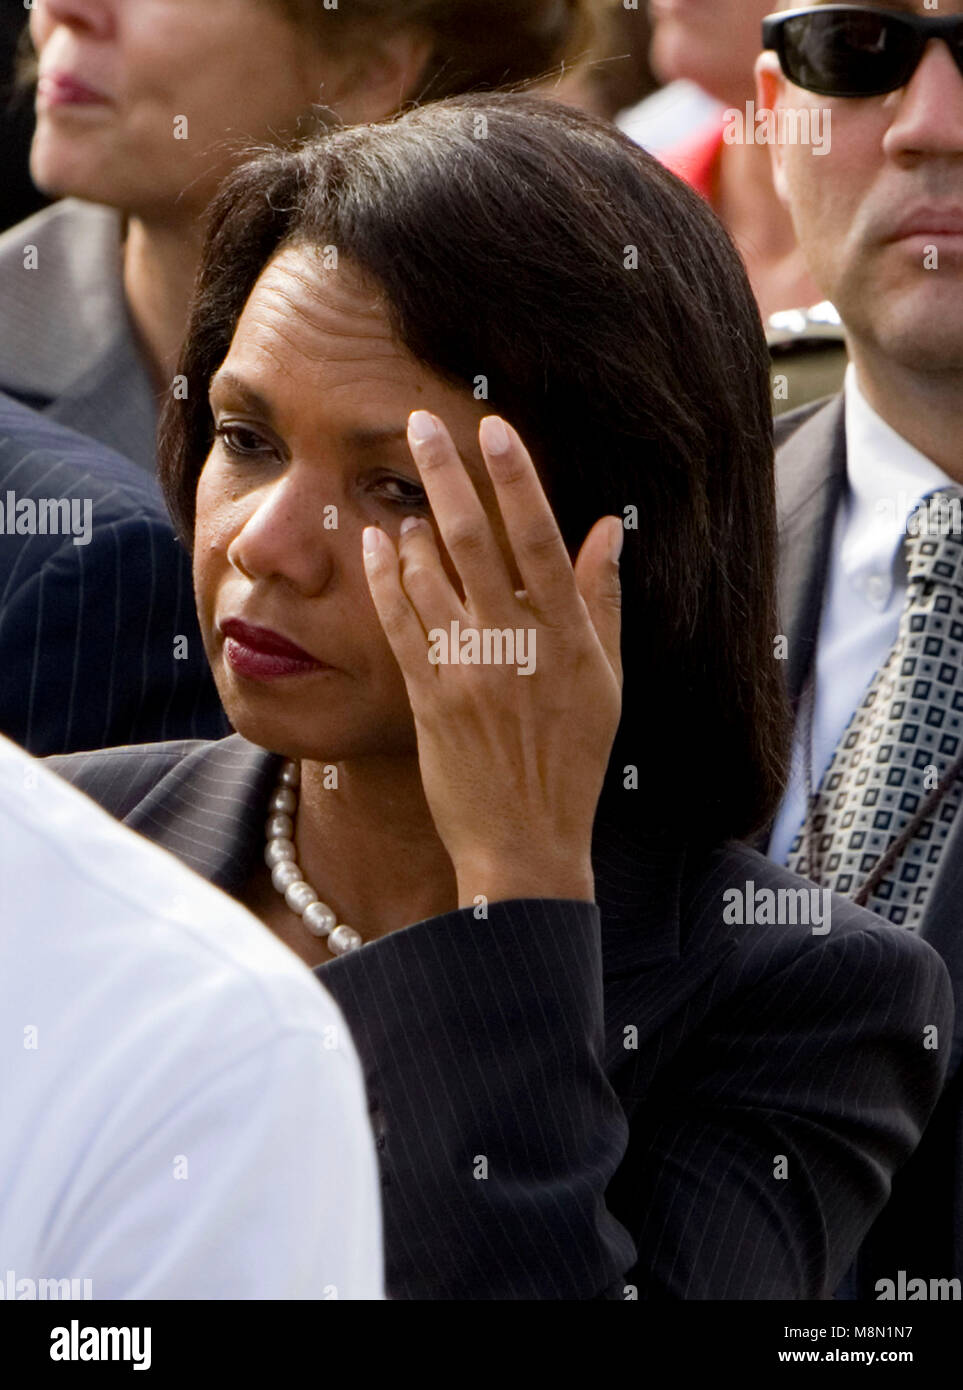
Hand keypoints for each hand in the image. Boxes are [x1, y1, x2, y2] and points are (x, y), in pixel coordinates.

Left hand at [362, 411, 622, 905]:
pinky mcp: (428, 697)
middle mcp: (517, 645)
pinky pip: (399, 623)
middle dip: (445, 474)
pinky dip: (385, 578)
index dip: (516, 479)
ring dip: (413, 524)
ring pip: (430, 576)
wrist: (527, 843)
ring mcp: (468, 671)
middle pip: (475, 541)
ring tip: (403, 494)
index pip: (541, 539)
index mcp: (569, 637)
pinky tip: (374, 544)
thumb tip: (607, 528)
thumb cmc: (573, 761)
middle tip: (419, 422)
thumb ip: (602, 602)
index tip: (494, 428)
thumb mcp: (607, 682)